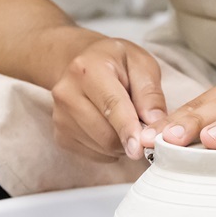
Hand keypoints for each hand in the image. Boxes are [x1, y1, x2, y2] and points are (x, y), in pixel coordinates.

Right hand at [50, 37, 168, 162]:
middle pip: (105, 133)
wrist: (84, 63)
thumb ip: (150, 93)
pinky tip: (110, 127)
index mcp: (89, 69)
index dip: (127, 129)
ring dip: (121, 143)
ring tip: (124, 121)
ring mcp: (60, 115)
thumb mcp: (141, 64)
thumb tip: (155, 123)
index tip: (139, 148)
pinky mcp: (60, 133)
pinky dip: (108, 149)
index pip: (111, 105)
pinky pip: (93, 154)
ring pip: (101, 147)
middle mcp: (67, 92)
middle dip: (130, 137)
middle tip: (142, 125)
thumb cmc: (116, 62)